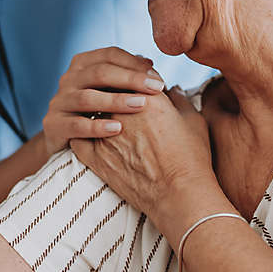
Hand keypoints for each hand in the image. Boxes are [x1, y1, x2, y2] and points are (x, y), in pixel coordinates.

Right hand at [43, 47, 165, 155]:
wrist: (66, 139)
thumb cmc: (96, 111)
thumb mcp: (110, 90)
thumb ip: (127, 76)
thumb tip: (149, 65)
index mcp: (82, 64)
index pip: (109, 55)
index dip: (134, 63)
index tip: (157, 77)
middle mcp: (68, 79)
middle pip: (99, 73)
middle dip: (130, 79)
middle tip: (156, 89)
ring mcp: (59, 101)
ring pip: (87, 98)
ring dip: (116, 101)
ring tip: (140, 105)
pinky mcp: (53, 124)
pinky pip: (76, 125)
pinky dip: (97, 127)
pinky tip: (118, 129)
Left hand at [71, 87, 217, 230]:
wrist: (179, 196)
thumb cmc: (192, 159)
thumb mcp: (193, 121)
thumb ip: (179, 99)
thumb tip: (173, 89)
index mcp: (148, 97)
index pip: (132, 75)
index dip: (134, 77)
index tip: (136, 83)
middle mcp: (122, 110)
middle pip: (108, 88)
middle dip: (112, 89)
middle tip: (116, 96)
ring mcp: (105, 133)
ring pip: (91, 110)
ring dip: (96, 110)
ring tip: (102, 116)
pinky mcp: (94, 156)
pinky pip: (78, 137)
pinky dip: (82, 134)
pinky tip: (87, 135)